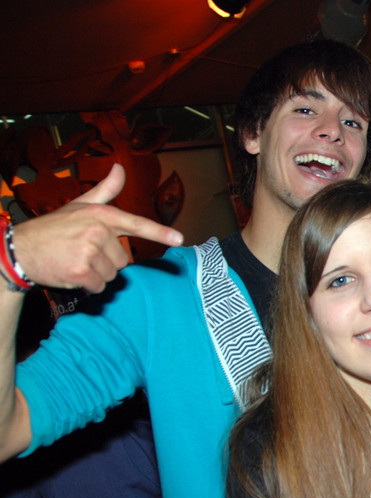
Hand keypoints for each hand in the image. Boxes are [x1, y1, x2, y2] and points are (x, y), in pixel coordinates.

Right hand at [12, 164, 183, 292]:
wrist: (20, 248)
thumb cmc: (54, 227)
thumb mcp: (80, 205)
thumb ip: (105, 190)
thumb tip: (120, 167)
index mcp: (101, 214)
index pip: (136, 224)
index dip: (160, 232)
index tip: (179, 238)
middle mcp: (97, 230)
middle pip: (123, 259)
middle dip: (106, 261)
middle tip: (82, 252)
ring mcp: (89, 250)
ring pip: (112, 274)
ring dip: (97, 274)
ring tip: (76, 260)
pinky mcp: (81, 270)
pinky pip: (99, 286)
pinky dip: (88, 285)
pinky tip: (72, 273)